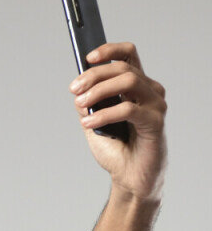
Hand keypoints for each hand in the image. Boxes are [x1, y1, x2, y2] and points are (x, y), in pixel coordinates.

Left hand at [69, 41, 166, 202]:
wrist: (129, 179)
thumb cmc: (116, 151)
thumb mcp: (94, 124)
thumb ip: (88, 106)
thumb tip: (78, 90)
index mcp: (137, 86)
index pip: (128, 55)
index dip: (109, 50)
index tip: (88, 57)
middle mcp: (150, 91)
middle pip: (123, 68)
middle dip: (95, 75)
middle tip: (74, 89)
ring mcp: (156, 105)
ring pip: (128, 82)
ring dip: (99, 91)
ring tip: (81, 105)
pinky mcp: (155, 122)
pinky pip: (128, 109)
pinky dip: (104, 114)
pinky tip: (88, 124)